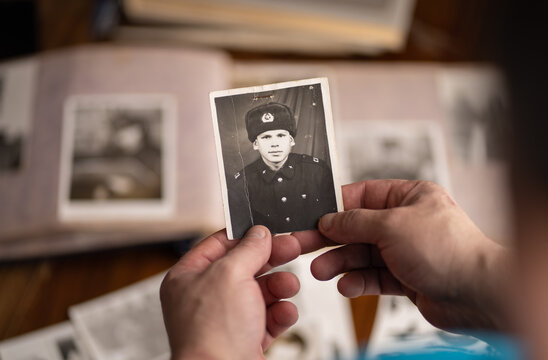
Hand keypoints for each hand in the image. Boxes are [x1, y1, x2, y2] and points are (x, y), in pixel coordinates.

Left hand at [160, 226, 300, 359]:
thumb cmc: (211, 334)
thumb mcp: (231, 275)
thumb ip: (248, 249)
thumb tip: (259, 234)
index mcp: (189, 277)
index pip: (219, 244)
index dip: (245, 235)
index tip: (268, 230)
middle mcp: (206, 297)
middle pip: (245, 266)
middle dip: (271, 259)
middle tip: (292, 248)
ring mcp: (226, 319)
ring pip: (261, 291)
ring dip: (280, 286)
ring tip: (288, 286)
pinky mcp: (246, 338)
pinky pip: (269, 317)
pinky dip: (281, 313)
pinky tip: (285, 312)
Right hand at [293, 180, 509, 330]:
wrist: (477, 294)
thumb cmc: (450, 251)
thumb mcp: (392, 225)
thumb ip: (355, 222)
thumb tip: (329, 220)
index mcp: (407, 198)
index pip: (362, 196)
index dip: (336, 207)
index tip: (314, 217)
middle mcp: (405, 222)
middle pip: (357, 228)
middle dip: (332, 240)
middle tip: (305, 246)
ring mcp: (405, 251)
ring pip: (362, 254)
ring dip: (340, 263)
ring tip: (322, 270)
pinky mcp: (405, 276)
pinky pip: (373, 276)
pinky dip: (358, 281)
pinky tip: (347, 285)